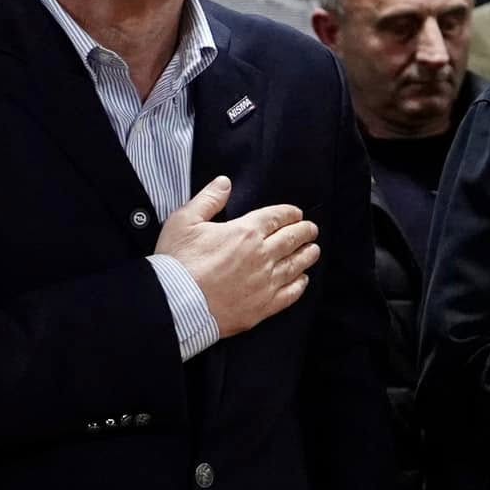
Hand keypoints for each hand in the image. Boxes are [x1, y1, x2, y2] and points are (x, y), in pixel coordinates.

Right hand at [154, 176, 318, 337]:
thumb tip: (224, 183)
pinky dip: (300, 284)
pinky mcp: (264, 305)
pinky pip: (291, 293)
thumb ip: (207, 200)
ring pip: (297, 264)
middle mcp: (262, 255)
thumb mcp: (183, 221)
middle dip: (305, 231)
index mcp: (245, 232)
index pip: (277, 217)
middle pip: (293, 239)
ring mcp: (266, 282)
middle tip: (310, 229)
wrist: (176, 303)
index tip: (296, 213)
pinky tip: (302, 280)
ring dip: (307, 255)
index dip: (290, 213)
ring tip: (313, 250)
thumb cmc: (177, 262)